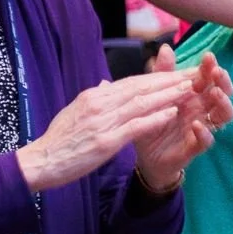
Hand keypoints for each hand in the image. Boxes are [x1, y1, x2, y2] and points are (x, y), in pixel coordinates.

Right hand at [15, 71, 198, 192]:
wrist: (41, 161)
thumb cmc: (58, 140)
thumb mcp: (74, 113)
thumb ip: (94, 99)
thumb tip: (107, 85)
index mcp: (92, 96)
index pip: (130, 82)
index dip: (155, 76)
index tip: (176, 72)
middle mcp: (98, 104)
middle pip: (139, 88)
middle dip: (167, 80)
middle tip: (191, 73)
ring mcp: (101, 122)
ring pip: (140, 103)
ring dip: (167, 95)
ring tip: (188, 88)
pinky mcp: (105, 142)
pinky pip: (135, 126)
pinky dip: (155, 118)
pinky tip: (172, 113)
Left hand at [132, 47, 232, 191]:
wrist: (144, 153)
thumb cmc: (152, 119)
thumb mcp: (152, 94)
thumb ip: (161, 73)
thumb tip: (165, 48)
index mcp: (193, 95)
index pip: (208, 78)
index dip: (211, 67)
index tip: (208, 56)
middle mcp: (202, 109)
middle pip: (222, 93)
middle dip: (223, 82)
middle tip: (217, 72)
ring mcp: (202, 127)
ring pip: (224, 116)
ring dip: (223, 104)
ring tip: (215, 94)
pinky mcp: (195, 146)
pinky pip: (206, 140)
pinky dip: (204, 132)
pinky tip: (197, 124)